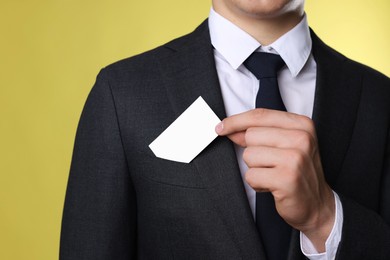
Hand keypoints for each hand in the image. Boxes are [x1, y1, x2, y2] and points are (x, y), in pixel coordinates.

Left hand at [215, 108, 334, 251]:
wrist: (317, 204)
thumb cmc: (297, 172)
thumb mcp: (283, 145)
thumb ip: (258, 133)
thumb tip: (228, 128)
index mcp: (302, 124)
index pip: (260, 115)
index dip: (236, 121)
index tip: (221, 127)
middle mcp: (302, 138)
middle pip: (251, 135)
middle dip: (253, 152)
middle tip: (270, 164)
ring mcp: (296, 158)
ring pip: (249, 155)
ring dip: (255, 169)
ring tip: (273, 175)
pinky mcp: (287, 178)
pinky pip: (251, 176)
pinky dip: (257, 184)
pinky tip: (272, 186)